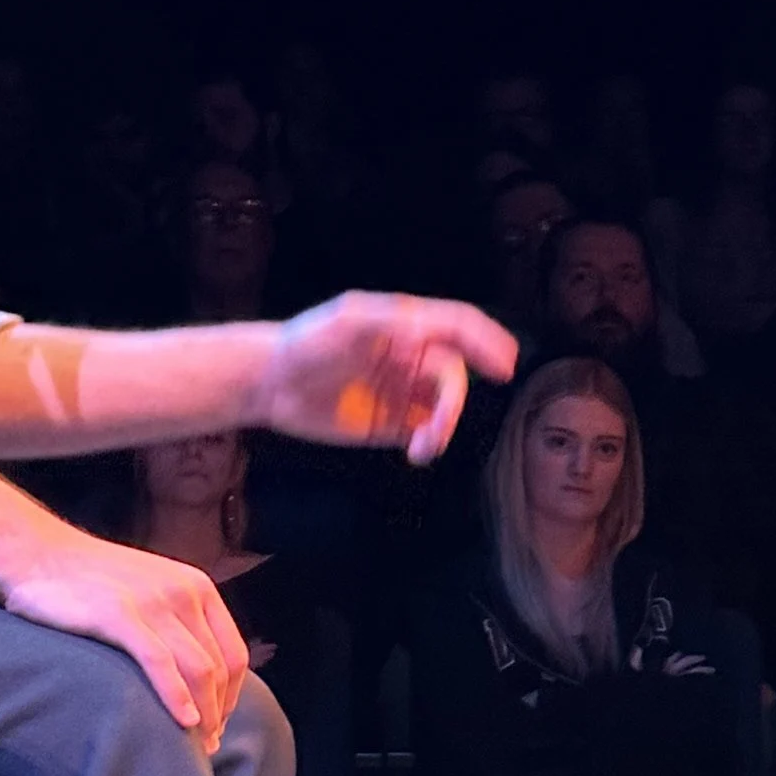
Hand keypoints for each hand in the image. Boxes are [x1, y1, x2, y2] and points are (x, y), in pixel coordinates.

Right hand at [0, 533, 248, 750]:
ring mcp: (153, 602)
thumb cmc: (90, 581)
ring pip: (197, 669)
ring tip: (195, 748)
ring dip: (204, 715)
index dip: (230, 697)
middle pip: (218, 668)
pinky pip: (159, 662)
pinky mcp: (120, 614)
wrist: (37, 554)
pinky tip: (183, 723)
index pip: (233, 653)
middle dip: (218, 714)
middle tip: (207, 747)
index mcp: (197, 587)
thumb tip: (198, 675)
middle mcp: (183, 592)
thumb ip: (177, 622)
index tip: (218, 724)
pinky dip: (176, 696)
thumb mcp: (150, 590)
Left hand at [257, 290, 516, 465]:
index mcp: (407, 325)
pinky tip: (417, 453)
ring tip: (423, 448)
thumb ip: (392, 323)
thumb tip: (430, 331)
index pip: (458, 328)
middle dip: (453, 404)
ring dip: (444, 428)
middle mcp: (412, 357)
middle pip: (454, 376)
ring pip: (445, 408)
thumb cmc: (307, 342)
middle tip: (438, 429)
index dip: (486, 342)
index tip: (505, 365)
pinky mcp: (392, 424)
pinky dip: (430, 444)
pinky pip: (426, 434)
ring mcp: (404, 392)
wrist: (270, 382)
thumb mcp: (348, 321)